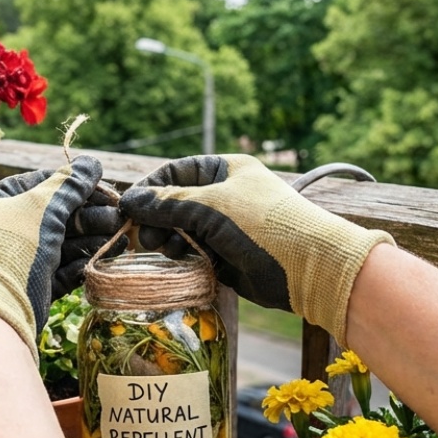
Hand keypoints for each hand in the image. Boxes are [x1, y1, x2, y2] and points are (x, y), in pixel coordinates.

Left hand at [0, 155, 122, 361]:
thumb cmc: (10, 248)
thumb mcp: (41, 208)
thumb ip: (69, 185)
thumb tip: (92, 164)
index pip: (43, 183)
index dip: (78, 186)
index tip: (110, 192)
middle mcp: (3, 227)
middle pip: (54, 215)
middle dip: (90, 217)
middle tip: (121, 221)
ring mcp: (15, 258)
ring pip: (60, 243)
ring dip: (91, 240)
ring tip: (121, 241)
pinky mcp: (28, 287)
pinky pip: (58, 270)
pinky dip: (81, 264)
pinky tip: (105, 260)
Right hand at [117, 155, 392, 345]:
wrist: (310, 267)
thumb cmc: (264, 225)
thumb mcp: (211, 207)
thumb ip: (166, 203)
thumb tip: (128, 200)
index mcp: (225, 170)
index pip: (174, 172)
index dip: (149, 188)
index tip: (128, 208)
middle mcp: (224, 195)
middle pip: (173, 203)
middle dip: (157, 219)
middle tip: (145, 237)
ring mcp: (226, 226)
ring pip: (181, 230)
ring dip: (169, 239)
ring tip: (168, 249)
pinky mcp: (227, 255)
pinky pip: (193, 252)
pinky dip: (184, 256)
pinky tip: (182, 261)